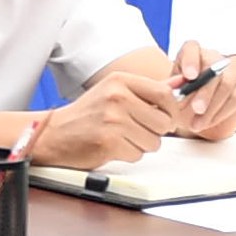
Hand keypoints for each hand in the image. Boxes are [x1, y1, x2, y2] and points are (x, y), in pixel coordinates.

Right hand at [32, 71, 178, 167]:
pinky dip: (128, 154)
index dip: (171, 110)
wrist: (54, 134)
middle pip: (164, 122)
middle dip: (155, 132)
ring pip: (153, 141)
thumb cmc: (86, 114)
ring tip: (121, 137)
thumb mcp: (115, 91)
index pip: (165, 94)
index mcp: (120, 81)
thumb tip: (181, 81)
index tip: (165, 118)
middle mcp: (117, 97)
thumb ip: (148, 89)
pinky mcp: (109, 142)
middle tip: (137, 130)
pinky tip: (112, 146)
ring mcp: (113, 120)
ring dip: (141, 145)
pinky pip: (137, 155)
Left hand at [159, 45, 235, 143]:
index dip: (191, 60)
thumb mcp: (172, 95)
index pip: (192, 48)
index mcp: (192, 54)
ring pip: (226, 85)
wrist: (200, 115)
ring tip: (196, 124)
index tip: (189, 76)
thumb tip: (171, 90)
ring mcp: (232, 72)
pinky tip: (207, 123)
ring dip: (211, 107)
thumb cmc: (182, 101)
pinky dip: (219, 114)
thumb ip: (170, 90)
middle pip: (213, 68)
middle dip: (204, 91)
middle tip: (196, 108)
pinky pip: (235, 99)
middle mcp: (214, 59)